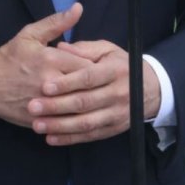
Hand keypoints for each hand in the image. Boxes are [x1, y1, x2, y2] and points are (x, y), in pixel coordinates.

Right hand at [0, 4, 89, 127]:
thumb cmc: (8, 58)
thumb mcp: (29, 35)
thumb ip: (56, 22)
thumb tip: (79, 8)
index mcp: (50, 59)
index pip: (89, 65)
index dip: (97, 67)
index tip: (99, 68)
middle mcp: (51, 82)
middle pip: (88, 87)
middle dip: (96, 86)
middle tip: (100, 84)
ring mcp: (46, 104)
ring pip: (80, 107)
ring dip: (89, 104)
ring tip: (92, 99)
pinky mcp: (43, 120)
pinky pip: (67, 122)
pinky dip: (76, 118)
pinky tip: (79, 114)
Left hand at [27, 40, 159, 145]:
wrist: (151, 88)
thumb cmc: (120, 64)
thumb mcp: (107, 50)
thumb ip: (83, 48)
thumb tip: (60, 46)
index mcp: (115, 71)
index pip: (88, 78)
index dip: (66, 83)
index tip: (44, 86)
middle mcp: (119, 94)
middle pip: (85, 102)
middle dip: (57, 106)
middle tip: (32, 106)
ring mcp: (118, 114)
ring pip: (86, 123)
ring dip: (60, 126)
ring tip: (37, 125)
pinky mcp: (115, 128)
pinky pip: (91, 136)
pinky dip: (70, 139)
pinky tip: (51, 139)